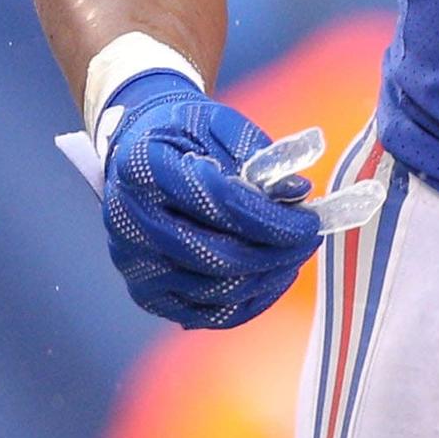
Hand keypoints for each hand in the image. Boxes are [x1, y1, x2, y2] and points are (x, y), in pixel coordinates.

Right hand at [98, 71, 324, 328]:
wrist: (136, 156)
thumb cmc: (184, 137)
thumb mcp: (220, 123)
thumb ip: (259, 155)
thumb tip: (297, 192)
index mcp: (144, 167)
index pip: (218, 204)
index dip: (271, 219)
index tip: (309, 220)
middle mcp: (128, 220)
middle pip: (217, 255)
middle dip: (276, 252)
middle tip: (310, 239)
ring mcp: (134, 263)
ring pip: (217, 289)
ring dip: (268, 276)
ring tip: (294, 252)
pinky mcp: (147, 293)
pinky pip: (208, 313)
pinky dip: (249, 300)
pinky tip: (273, 276)